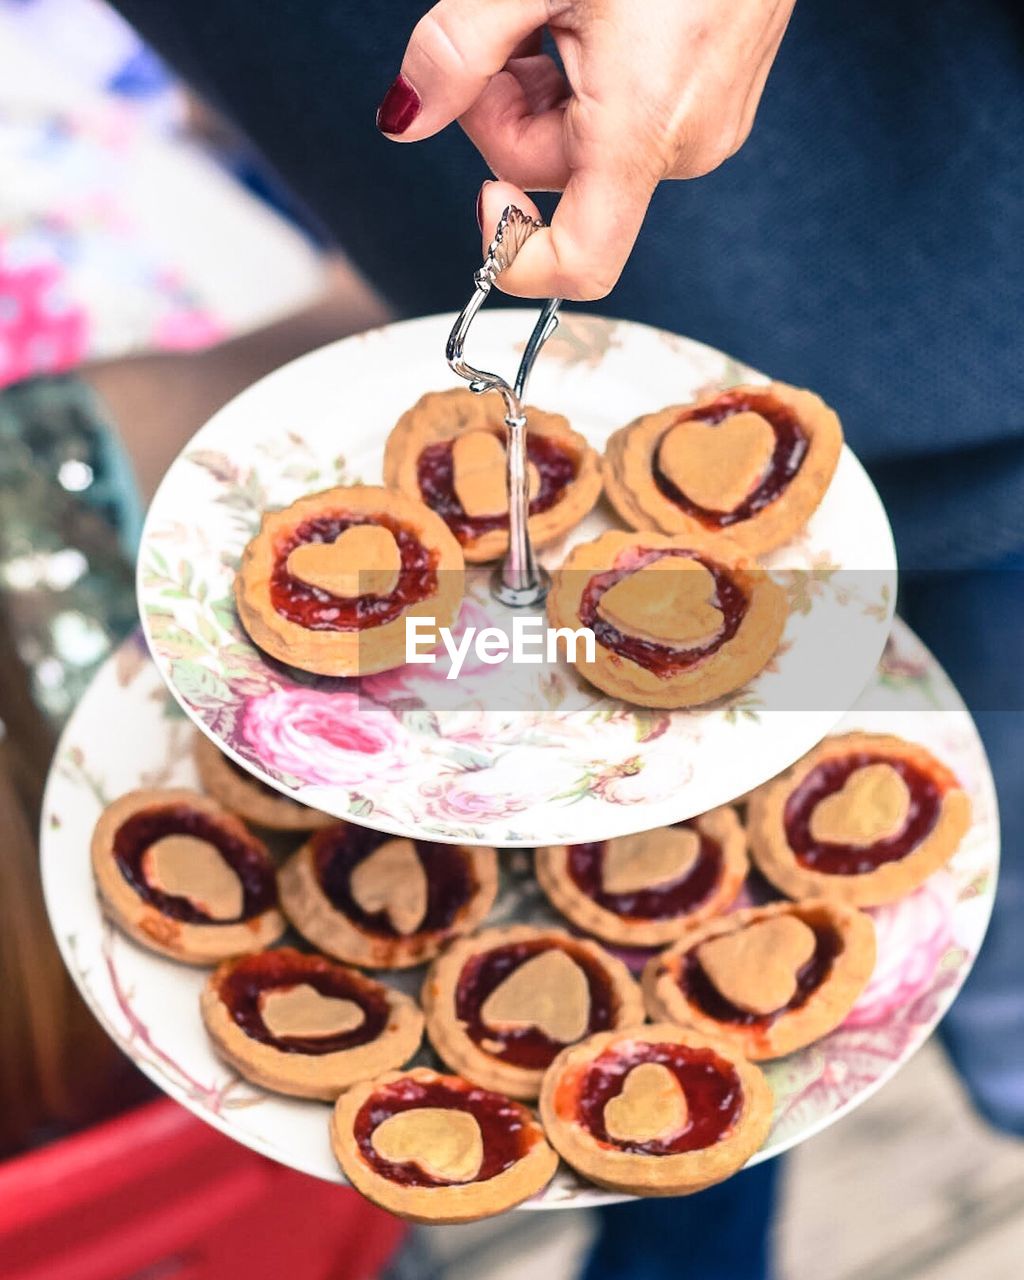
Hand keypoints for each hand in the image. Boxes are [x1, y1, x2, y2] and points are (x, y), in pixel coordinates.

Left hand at [378, 0, 794, 300]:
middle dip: (511, 110)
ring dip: (545, 88)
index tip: (484, 200)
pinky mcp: (713, 105)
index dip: (515, 253)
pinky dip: (586, 79)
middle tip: (512, 29)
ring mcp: (706, 127)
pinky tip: (591, 16)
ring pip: (582, 146)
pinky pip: (621, 122)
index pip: (581, 263)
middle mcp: (684, 144)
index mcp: (644, 126)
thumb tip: (405, 116)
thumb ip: (456, 50)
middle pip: (556, 178)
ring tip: (561, 8)